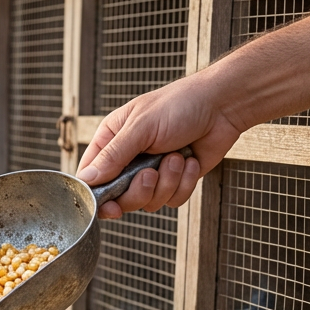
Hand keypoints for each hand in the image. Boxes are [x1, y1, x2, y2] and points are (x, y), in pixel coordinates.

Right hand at [77, 72, 244, 218]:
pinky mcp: (174, 182)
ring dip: (167, 182)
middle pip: (119, 198)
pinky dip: (184, 183)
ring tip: (176, 157)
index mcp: (111, 142)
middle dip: (139, 190)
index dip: (97, 196)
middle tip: (150, 173)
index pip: (91, 177)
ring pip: (147, 202)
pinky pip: (172, 200)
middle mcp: (128, 160)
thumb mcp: (140, 127)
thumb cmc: (180, 104)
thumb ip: (113, 155)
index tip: (109, 205)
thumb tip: (87, 179)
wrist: (222, 106)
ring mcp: (152, 172)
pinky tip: (190, 161)